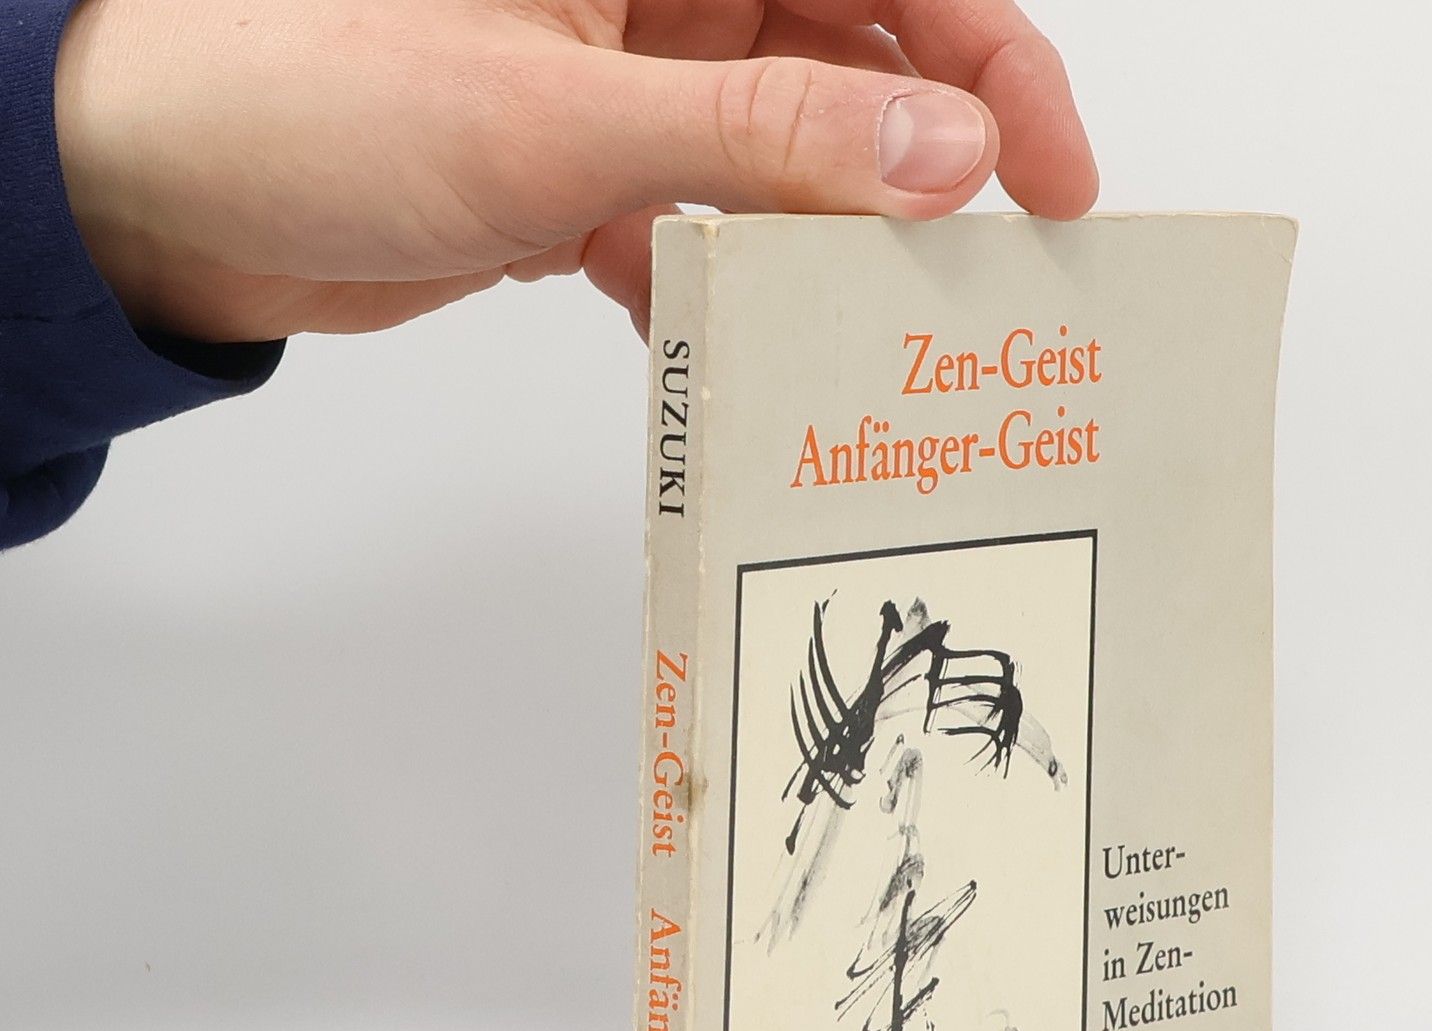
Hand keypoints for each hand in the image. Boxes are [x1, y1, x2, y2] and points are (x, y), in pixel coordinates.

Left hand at [52, 0, 1097, 342]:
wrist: (163, 184)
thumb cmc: (311, 83)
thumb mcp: (567, 116)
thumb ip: (771, 137)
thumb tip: (946, 150)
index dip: (994, 60)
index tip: (1050, 174)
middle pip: (859, 67)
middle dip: (925, 173)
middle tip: (977, 287)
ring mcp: (628, 87)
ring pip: (788, 164)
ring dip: (828, 251)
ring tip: (873, 341)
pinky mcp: (586, 177)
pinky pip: (703, 233)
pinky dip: (725, 295)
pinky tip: (739, 353)